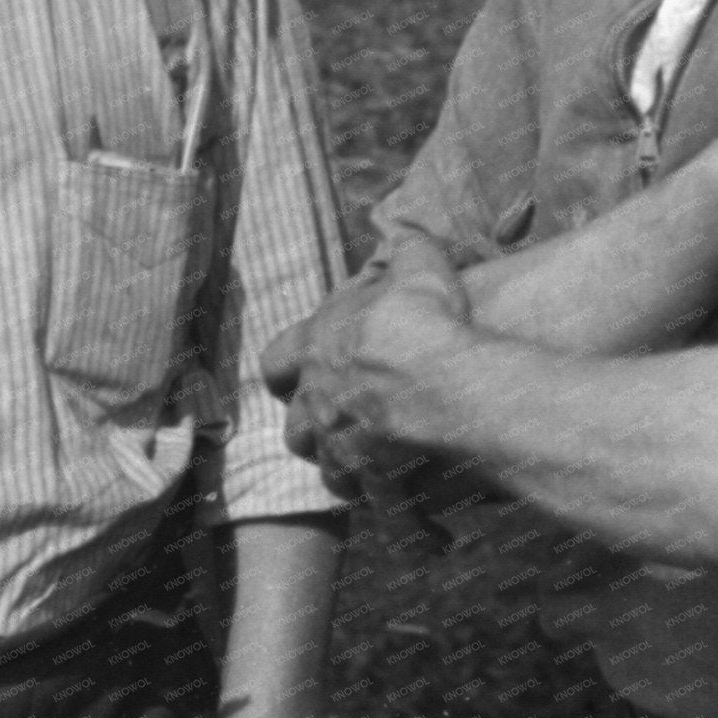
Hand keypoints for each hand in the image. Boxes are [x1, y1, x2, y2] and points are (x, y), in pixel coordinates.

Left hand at [262, 234, 472, 499]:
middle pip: (292, 420)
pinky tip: (383, 487)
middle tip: (329, 422)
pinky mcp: (361, 472)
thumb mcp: (418, 268)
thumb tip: (403, 229)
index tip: (295, 374)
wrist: (441, 380)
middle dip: (306, 423)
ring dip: (331, 457)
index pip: (276, 359)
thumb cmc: (425, 319)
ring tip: (356, 457)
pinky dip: (365, 488)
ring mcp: (334, 437)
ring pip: (316, 457)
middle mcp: (315, 396)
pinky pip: (354, 489)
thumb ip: (406, 248)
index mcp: (316, 345)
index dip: (285, 369)